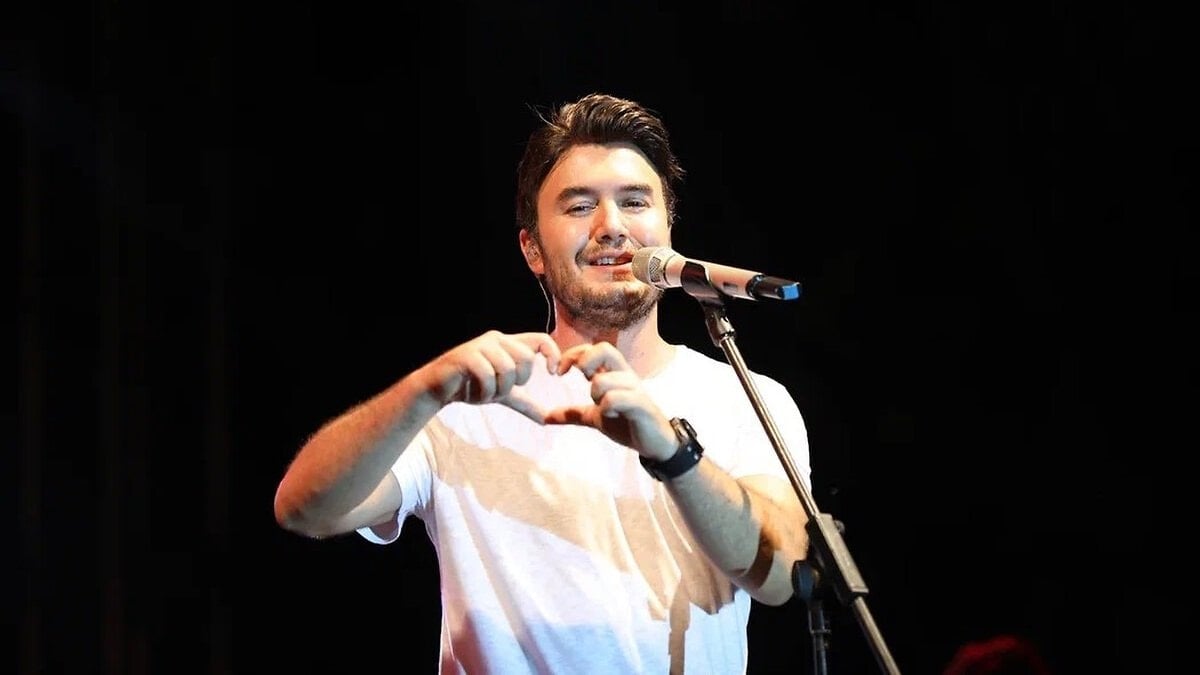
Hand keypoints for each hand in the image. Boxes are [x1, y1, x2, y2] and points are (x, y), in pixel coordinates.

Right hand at [416, 330, 561, 422]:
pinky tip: (474, 393)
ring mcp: (481, 346)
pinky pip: (488, 375)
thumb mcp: (503, 395)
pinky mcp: (467, 355)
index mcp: (509, 344)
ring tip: (486, 392)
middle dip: (517, 382)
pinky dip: (485, 392)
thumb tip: (547, 419)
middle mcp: (497, 339)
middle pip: (526, 359)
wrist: (437, 389)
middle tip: (500, 390)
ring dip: (499, 390)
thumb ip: (525, 403)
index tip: (553, 374)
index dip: (553, 355)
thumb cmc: (471, 387)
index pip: (541, 340)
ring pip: (508, 369)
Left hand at [545, 341, 676, 460]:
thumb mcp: (596, 418)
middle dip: (585, 362)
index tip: (559, 372)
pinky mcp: (641, 404)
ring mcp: (634, 389)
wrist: (654, 444)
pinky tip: (610, 414)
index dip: (573, 355)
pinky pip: (618, 397)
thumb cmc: (627, 424)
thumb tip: (546, 418)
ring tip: (601, 407)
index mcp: (614, 374)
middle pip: (604, 349)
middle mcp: (625, 375)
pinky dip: (608, 406)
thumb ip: (573, 414)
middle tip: (581, 381)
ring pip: (606, 378)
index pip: (593, 349)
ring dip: (596, 392)